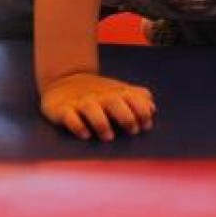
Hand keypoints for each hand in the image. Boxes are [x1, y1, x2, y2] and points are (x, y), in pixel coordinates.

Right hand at [39, 71, 155, 140]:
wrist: (64, 79)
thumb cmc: (98, 92)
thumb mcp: (118, 91)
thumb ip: (137, 98)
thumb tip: (152, 108)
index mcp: (115, 92)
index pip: (132, 98)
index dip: (142, 110)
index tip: (146, 125)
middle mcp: (99, 96)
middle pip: (114, 102)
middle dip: (126, 116)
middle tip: (132, 131)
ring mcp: (80, 102)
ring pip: (91, 109)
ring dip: (101, 122)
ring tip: (108, 137)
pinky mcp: (62, 109)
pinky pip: (68, 116)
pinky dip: (77, 125)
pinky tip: (85, 134)